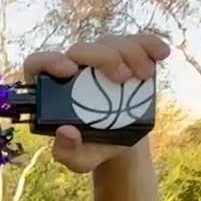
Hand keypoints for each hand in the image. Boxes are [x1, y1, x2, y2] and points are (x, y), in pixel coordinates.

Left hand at [24, 32, 169, 172]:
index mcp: (52, 89)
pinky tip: (161, 55)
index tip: (69, 70)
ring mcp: (99, 58)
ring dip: (130, 53)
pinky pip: (136, 41)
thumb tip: (64, 131)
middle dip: (104, 57)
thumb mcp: (79, 159)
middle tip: (123, 78)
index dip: (49, 60)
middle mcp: (74, 68)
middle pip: (81, 48)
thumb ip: (67, 152)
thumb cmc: (92, 147)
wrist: (121, 142)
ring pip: (110, 42)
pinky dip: (149, 45)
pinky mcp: (125, 55)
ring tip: (144, 76)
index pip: (38, 63)